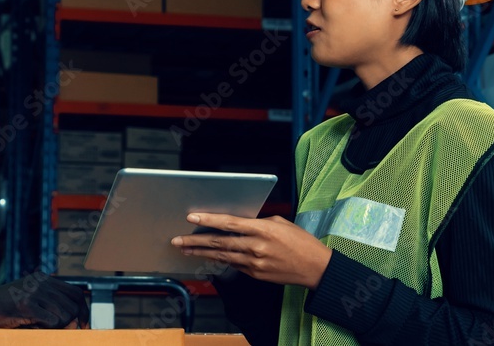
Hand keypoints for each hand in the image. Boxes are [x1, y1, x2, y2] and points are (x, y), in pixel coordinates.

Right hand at [0, 272, 88, 329]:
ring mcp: (33, 292)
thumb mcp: (29, 301)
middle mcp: (40, 282)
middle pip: (73, 304)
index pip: (76, 293)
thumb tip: (75, 320)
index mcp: (43, 279)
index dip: (84, 310)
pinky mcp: (25, 304)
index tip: (84, 325)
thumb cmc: (3, 309)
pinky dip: (49, 328)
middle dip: (75, 321)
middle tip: (69, 332)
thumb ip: (48, 304)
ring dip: (61, 326)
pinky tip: (37, 327)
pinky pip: (51, 320)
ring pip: (64, 314)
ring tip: (47, 328)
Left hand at [170, 213, 332, 289]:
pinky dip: (219, 259)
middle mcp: (255, 247)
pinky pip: (233, 265)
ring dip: (201, 252)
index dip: (208, 220)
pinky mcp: (255, 274)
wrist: (315, 268)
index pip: (229, 223)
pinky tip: (207, 256)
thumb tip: (238, 223)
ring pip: (222, 256)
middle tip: (178, 239)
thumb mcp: (280, 223)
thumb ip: (257, 222)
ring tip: (185, 249)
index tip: (192, 218)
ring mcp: (254, 263)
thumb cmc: (300, 242)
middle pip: (219, 242)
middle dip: (195, 241)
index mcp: (262, 229)